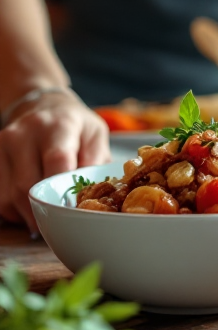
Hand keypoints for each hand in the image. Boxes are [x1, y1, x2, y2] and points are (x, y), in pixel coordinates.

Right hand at [0, 92, 109, 231]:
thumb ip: (95, 163)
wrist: (44, 107)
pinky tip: (28, 206)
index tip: (71, 210)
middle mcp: (24, 133)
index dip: (62, 190)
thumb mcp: (95, 136)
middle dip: (43, 210)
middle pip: (27, 185)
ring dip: (25, 214)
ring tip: (43, 215)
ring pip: (7, 196)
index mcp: (58, 126)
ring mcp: (2, 145)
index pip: (56, 161)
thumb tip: (91, 195)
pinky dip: (12, 208)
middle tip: (57, 222)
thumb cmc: (75, 126)